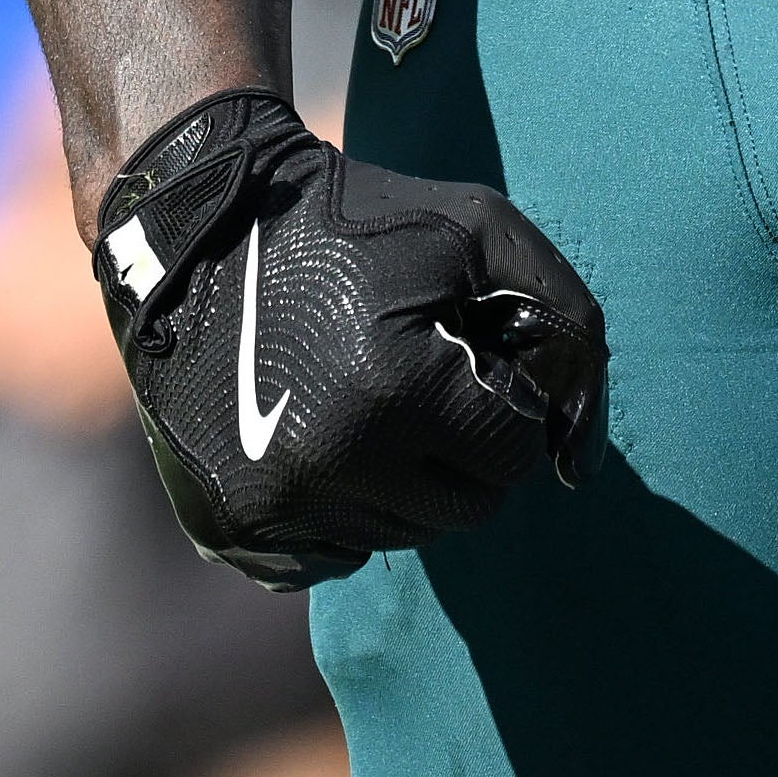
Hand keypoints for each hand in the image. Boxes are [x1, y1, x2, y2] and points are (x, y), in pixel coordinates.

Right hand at [91, 91, 603, 588]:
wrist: (199, 228)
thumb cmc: (356, 220)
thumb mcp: (480, 230)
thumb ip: (564, 323)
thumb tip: (579, 459)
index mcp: (399, 390)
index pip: (512, 455)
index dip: (503, 400)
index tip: (466, 353)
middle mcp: (333, 464)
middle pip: (463, 511)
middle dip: (463, 450)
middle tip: (424, 381)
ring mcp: (275, 505)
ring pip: (401, 535)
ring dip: (405, 478)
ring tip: (367, 396)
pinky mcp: (231, 526)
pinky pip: (332, 556)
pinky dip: (343, 508)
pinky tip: (322, 435)